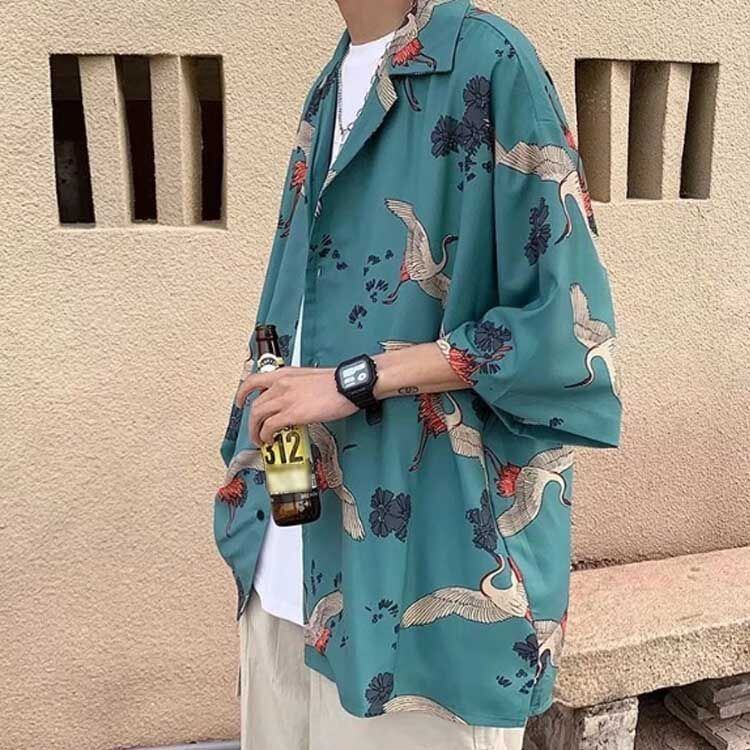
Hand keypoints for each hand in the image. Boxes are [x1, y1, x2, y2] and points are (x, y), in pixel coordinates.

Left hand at [239, 366, 358, 444]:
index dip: (242, 392)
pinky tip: (270, 440)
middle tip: (254, 431)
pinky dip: (266, 435)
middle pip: (255, 404)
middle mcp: (281, 384)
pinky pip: (270, 426)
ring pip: (257, 416)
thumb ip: (296, 387)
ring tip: (260, 440)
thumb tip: (293, 400)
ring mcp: (285, 398)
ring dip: (255, 431)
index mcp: (285, 373)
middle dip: (251, 421)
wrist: (347, 385)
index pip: (254, 380)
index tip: (240, 401)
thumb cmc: (335, 382)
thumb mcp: (309, 378)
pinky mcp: (292, 412)